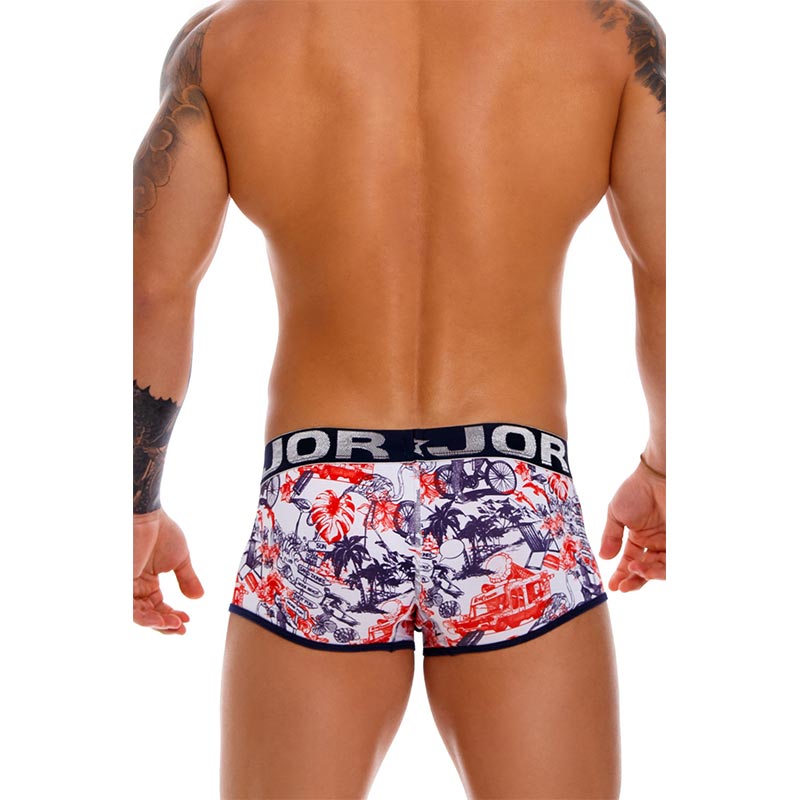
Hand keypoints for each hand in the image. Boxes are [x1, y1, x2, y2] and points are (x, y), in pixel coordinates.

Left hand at [133, 508, 204, 633]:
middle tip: (182, 629)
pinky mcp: (122, 586)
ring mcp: (127, 587)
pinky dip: (147, 618)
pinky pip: (131, 610)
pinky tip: (164, 620)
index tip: (188, 620)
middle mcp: (135, 587)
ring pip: (139, 616)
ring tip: (175, 626)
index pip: (158, 606)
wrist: (148, 517)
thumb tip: (199, 598)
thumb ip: (187, 579)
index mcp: (147, 581)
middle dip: (166, 624)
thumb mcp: (180, 560)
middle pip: (148, 614)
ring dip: (158, 624)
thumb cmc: (163, 532)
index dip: (172, 616)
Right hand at [599, 459, 665, 590]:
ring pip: (659, 569)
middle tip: (623, 587)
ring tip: (635, 570)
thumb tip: (604, 557)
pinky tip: (645, 568)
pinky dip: (660, 569)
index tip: (613, 586)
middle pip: (645, 570)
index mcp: (638, 537)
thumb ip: (611, 536)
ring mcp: (668, 543)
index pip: (630, 562)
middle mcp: (654, 543)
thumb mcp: (616, 513)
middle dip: (634, 580)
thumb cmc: (636, 491)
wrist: (658, 477)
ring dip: (646, 574)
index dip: (622, 575)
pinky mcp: (679, 542)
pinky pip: (672, 563)